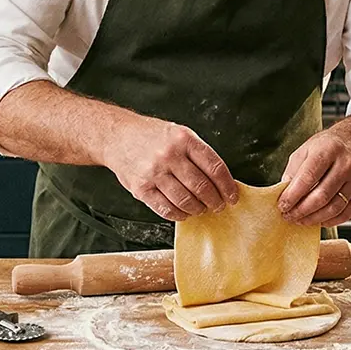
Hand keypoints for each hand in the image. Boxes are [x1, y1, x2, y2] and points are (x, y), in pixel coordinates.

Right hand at [102, 115, 236, 221]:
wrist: (118, 137)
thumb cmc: (154, 137)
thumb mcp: (180, 134)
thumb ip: (199, 154)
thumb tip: (221, 180)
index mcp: (185, 140)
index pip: (215, 167)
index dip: (227, 186)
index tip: (233, 196)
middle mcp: (169, 155)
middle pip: (202, 186)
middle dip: (215, 201)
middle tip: (219, 206)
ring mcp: (154, 173)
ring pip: (185, 200)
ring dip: (198, 209)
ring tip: (202, 209)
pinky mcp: (141, 189)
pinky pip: (165, 209)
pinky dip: (179, 214)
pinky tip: (185, 213)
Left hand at [278, 128, 350, 225]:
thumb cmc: (326, 148)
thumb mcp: (304, 151)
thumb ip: (293, 172)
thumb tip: (284, 195)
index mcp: (328, 150)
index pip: (308, 177)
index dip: (293, 195)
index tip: (282, 205)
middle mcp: (346, 164)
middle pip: (322, 195)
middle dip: (301, 210)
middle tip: (289, 215)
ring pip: (334, 207)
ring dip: (313, 218)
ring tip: (300, 220)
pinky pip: (346, 214)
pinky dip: (329, 221)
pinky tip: (318, 220)